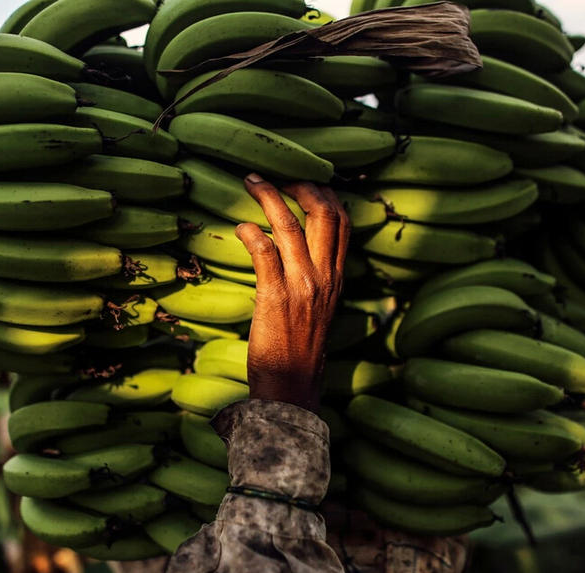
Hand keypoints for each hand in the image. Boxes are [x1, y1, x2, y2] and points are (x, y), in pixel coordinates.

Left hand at [235, 174, 350, 411]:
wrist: (292, 384)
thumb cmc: (300, 348)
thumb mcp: (322, 308)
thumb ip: (318, 277)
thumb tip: (300, 251)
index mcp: (337, 277)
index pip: (343, 222)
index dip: (325, 194)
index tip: (304, 181)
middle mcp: (325, 276)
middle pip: (324, 213)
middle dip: (300, 186)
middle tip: (275, 176)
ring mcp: (302, 285)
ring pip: (290, 225)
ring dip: (269, 197)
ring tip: (251, 183)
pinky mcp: (275, 296)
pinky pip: (263, 251)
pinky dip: (250, 233)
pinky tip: (240, 228)